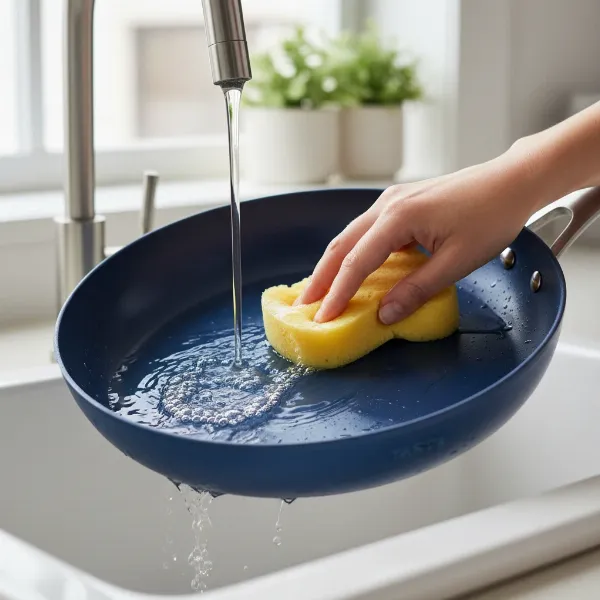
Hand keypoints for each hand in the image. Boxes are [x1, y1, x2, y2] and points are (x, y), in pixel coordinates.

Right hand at [296, 153, 545, 324]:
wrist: (511, 182)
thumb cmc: (491, 218)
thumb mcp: (457, 262)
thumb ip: (417, 289)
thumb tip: (384, 314)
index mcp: (399, 218)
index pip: (357, 262)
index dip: (338, 293)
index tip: (323, 318)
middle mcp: (387, 205)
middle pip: (342, 245)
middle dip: (321, 277)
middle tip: (304, 305)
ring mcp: (392, 200)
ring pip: (350, 235)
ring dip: (333, 264)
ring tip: (320, 290)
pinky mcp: (400, 202)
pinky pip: (365, 230)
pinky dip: (352, 252)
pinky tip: (350, 268)